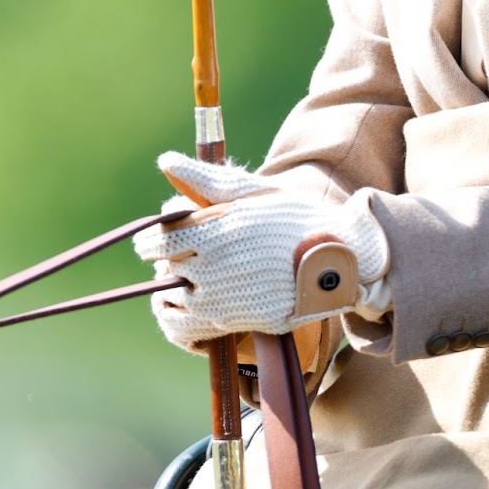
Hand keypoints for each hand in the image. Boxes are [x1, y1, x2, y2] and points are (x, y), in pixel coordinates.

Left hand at [134, 151, 389, 350]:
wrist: (337, 258)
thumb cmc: (295, 217)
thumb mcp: (253, 191)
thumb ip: (206, 179)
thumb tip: (165, 161)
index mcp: (215, 232)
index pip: (160, 241)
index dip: (151, 240)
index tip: (153, 240)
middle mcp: (216, 269)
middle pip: (165, 272)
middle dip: (166, 264)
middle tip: (174, 258)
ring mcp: (226, 300)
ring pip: (175, 303)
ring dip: (174, 292)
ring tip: (186, 282)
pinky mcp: (239, 323)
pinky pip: (194, 327)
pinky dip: (186, 318)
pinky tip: (199, 304)